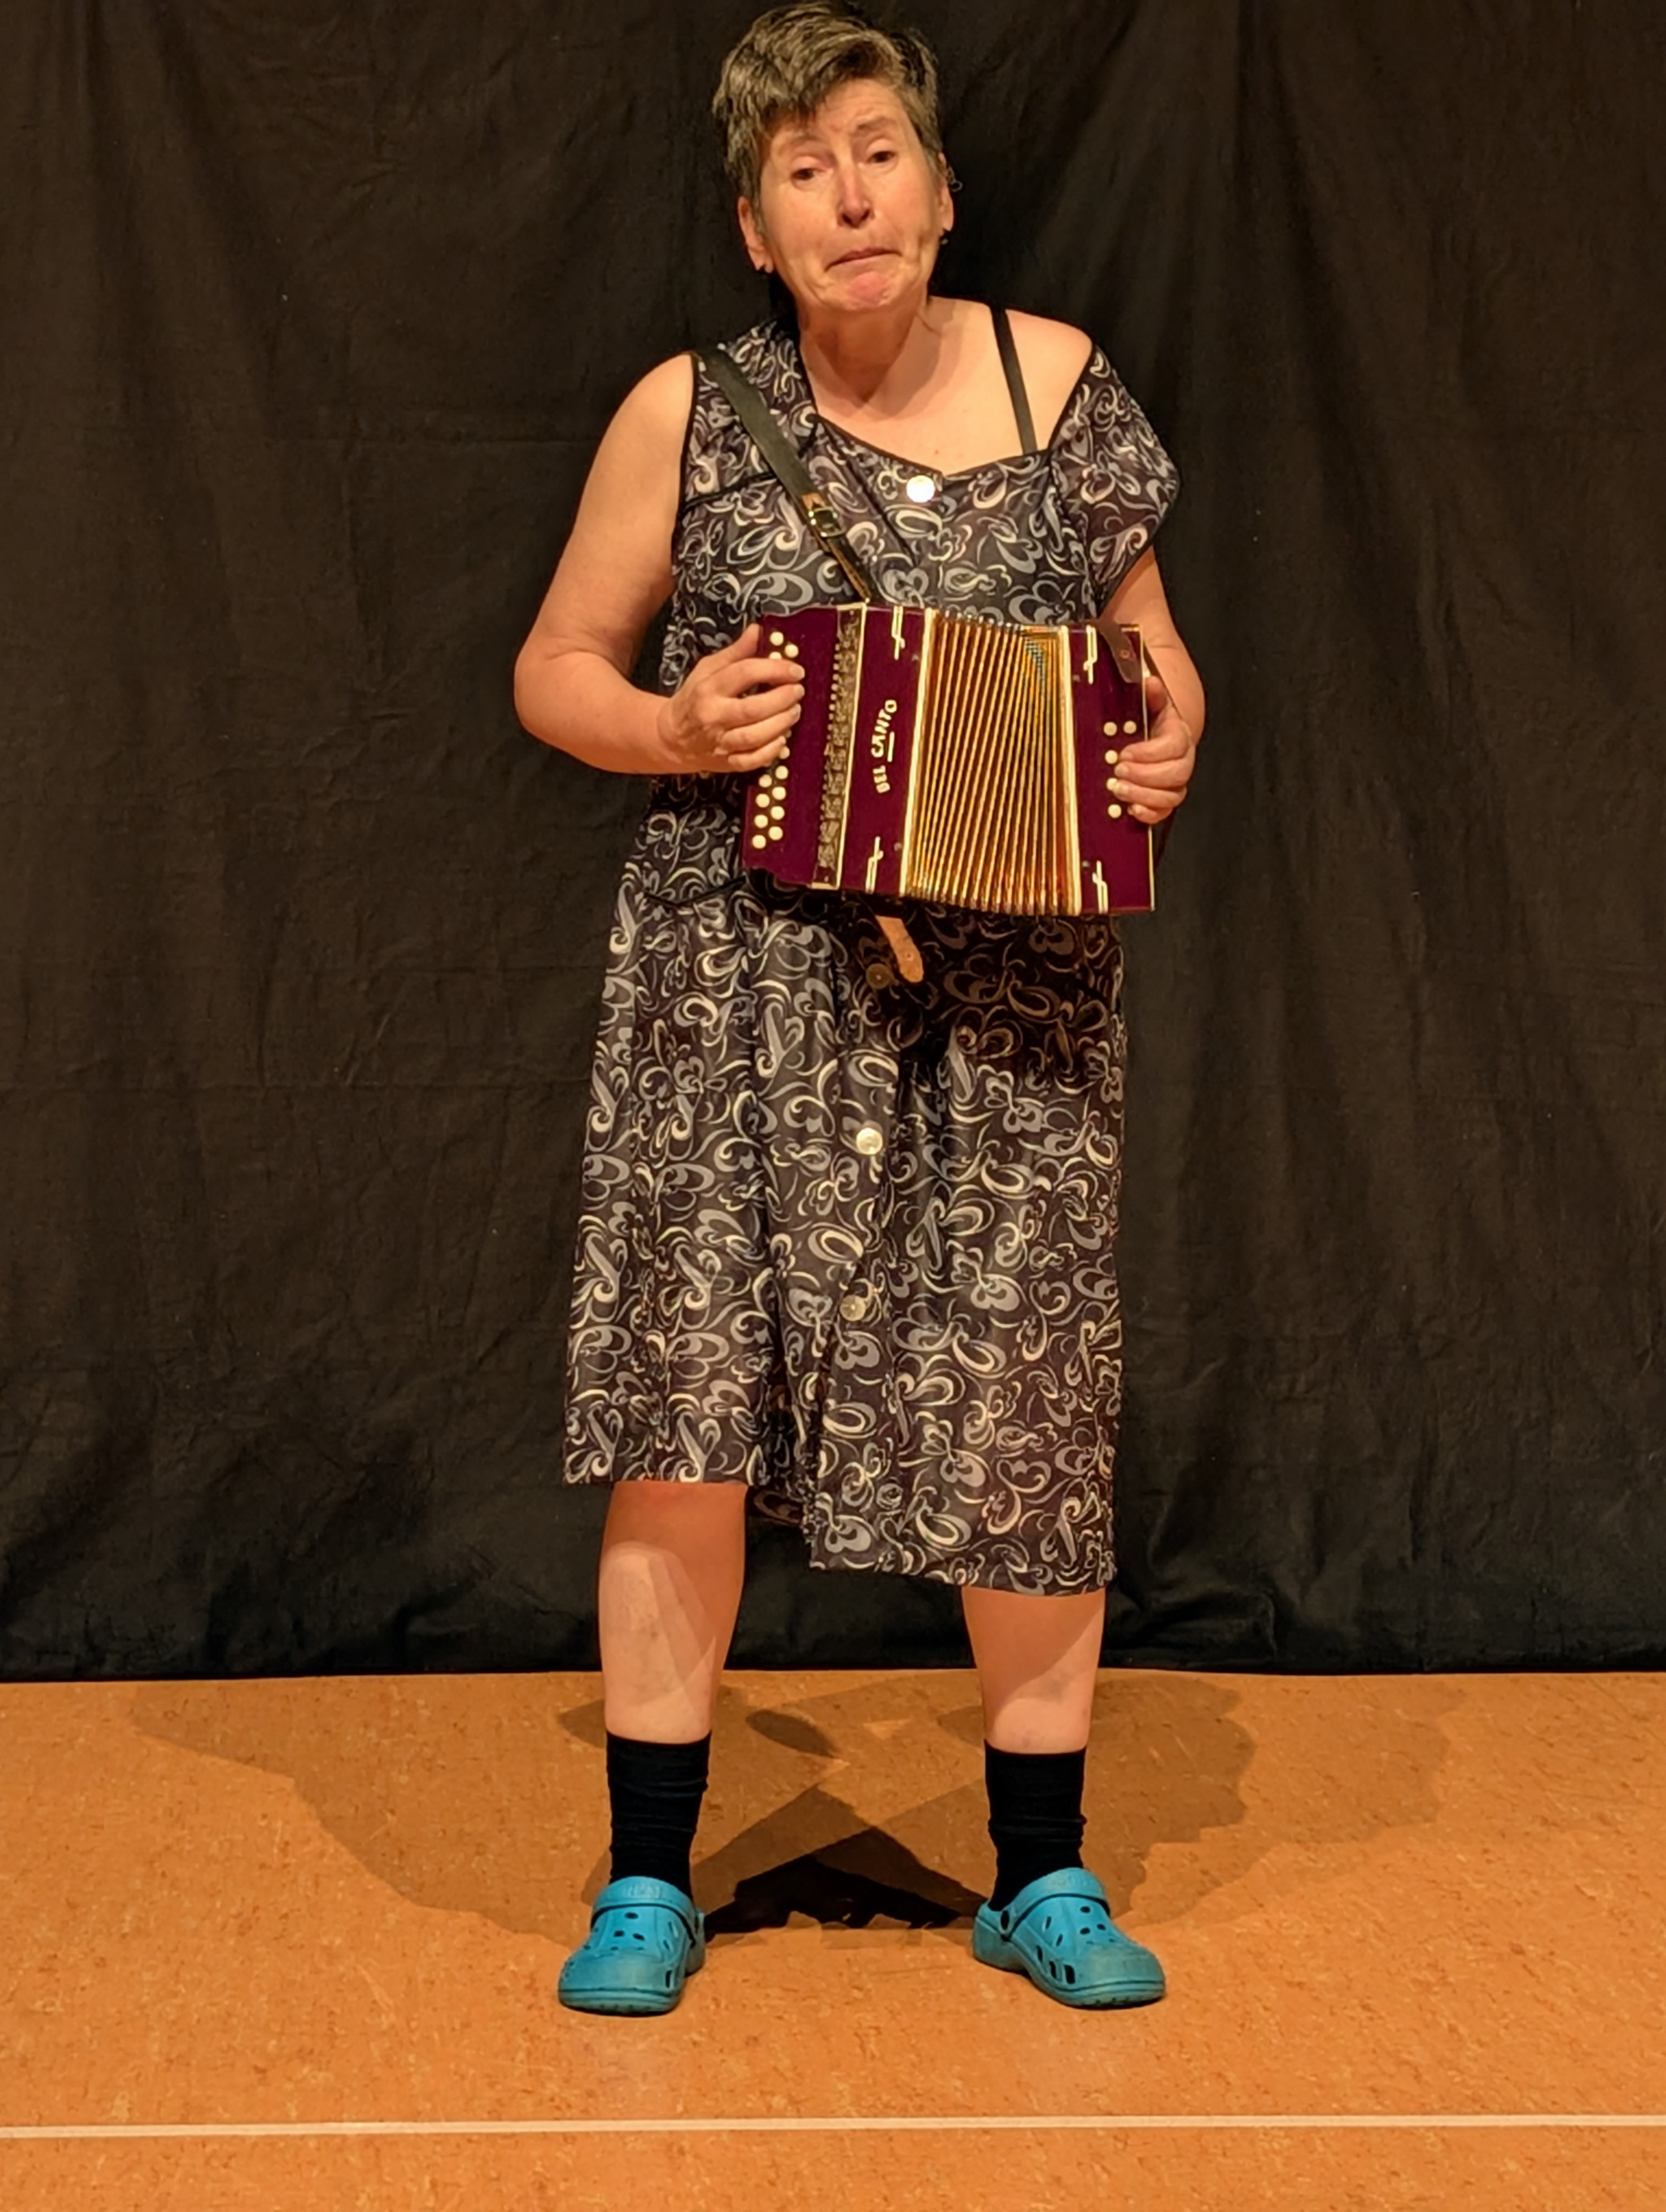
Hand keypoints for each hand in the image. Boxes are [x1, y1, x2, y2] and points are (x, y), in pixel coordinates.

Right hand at [655, 622, 803, 774]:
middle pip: (753, 708)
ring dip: (781, 724)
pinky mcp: (726, 763)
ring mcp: (720, 742)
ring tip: (794, 711)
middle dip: (782, 699)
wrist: (672, 737)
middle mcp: (713, 716)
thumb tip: (758, 631)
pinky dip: (771, 751)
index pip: (744, 674)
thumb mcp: (708, 669)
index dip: (774, 669)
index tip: (795, 670)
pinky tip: (783, 738)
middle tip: (798, 691)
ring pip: (755, 736)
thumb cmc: (694, 698)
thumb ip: (735, 652)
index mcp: (708, 689)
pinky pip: (752, 761)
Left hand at [1109, 671, 1197, 824]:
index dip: (1151, 752)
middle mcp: (1182, 759)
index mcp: (1177, 733)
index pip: (1175, 744)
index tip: (1125, 753)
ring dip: (1144, 795)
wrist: (1149, 734)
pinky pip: (1164, 812)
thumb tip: (1151, 683)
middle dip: (1146, 775)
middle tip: (1119, 771)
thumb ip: (1149, 694)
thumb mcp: (1145, 702)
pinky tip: (1131, 809)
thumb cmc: (1145, 719)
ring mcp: (1174, 782)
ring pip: (1172, 796)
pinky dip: (1149, 814)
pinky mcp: (1164, 799)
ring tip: (1119, 789)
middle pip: (1177, 773)